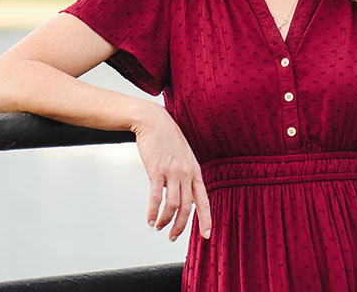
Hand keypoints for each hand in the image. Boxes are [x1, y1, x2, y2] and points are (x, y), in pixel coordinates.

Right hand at [131, 102, 211, 241]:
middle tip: (172, 236)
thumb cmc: (167, 139)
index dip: (206, 219)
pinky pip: (155, 197)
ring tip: (158, 226)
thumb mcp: (184, 156)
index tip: (206, 235)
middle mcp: (186, 173)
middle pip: (187, 208)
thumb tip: (181, 196)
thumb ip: (185, 176)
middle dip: (180, 226)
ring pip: (172, 205)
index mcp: (195, 171)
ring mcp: (172, 171)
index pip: (204, 200)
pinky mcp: (157, 170)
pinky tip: (149, 219)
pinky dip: (152, 211)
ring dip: (165, 220)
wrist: (153, 121)